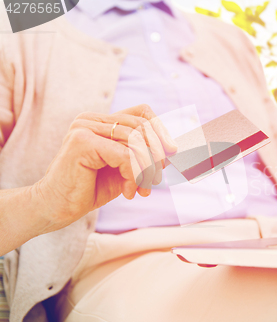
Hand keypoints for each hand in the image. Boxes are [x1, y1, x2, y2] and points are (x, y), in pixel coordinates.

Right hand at [33, 104, 176, 233]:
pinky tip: (129, 192)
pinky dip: (134, 176)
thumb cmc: (90, 188)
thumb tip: (173, 147)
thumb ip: (144, 154)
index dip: (161, 131)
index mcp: (101, 120)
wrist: (57, 208)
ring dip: (146, 171)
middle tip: (155, 181)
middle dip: (156, 157)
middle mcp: (92, 119)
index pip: (143, 113)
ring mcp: (84, 127)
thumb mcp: (125, 168)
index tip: (170, 155)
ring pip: (136, 142)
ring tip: (142, 189)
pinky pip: (125, 156)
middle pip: (143, 127)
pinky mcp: (82, 141)